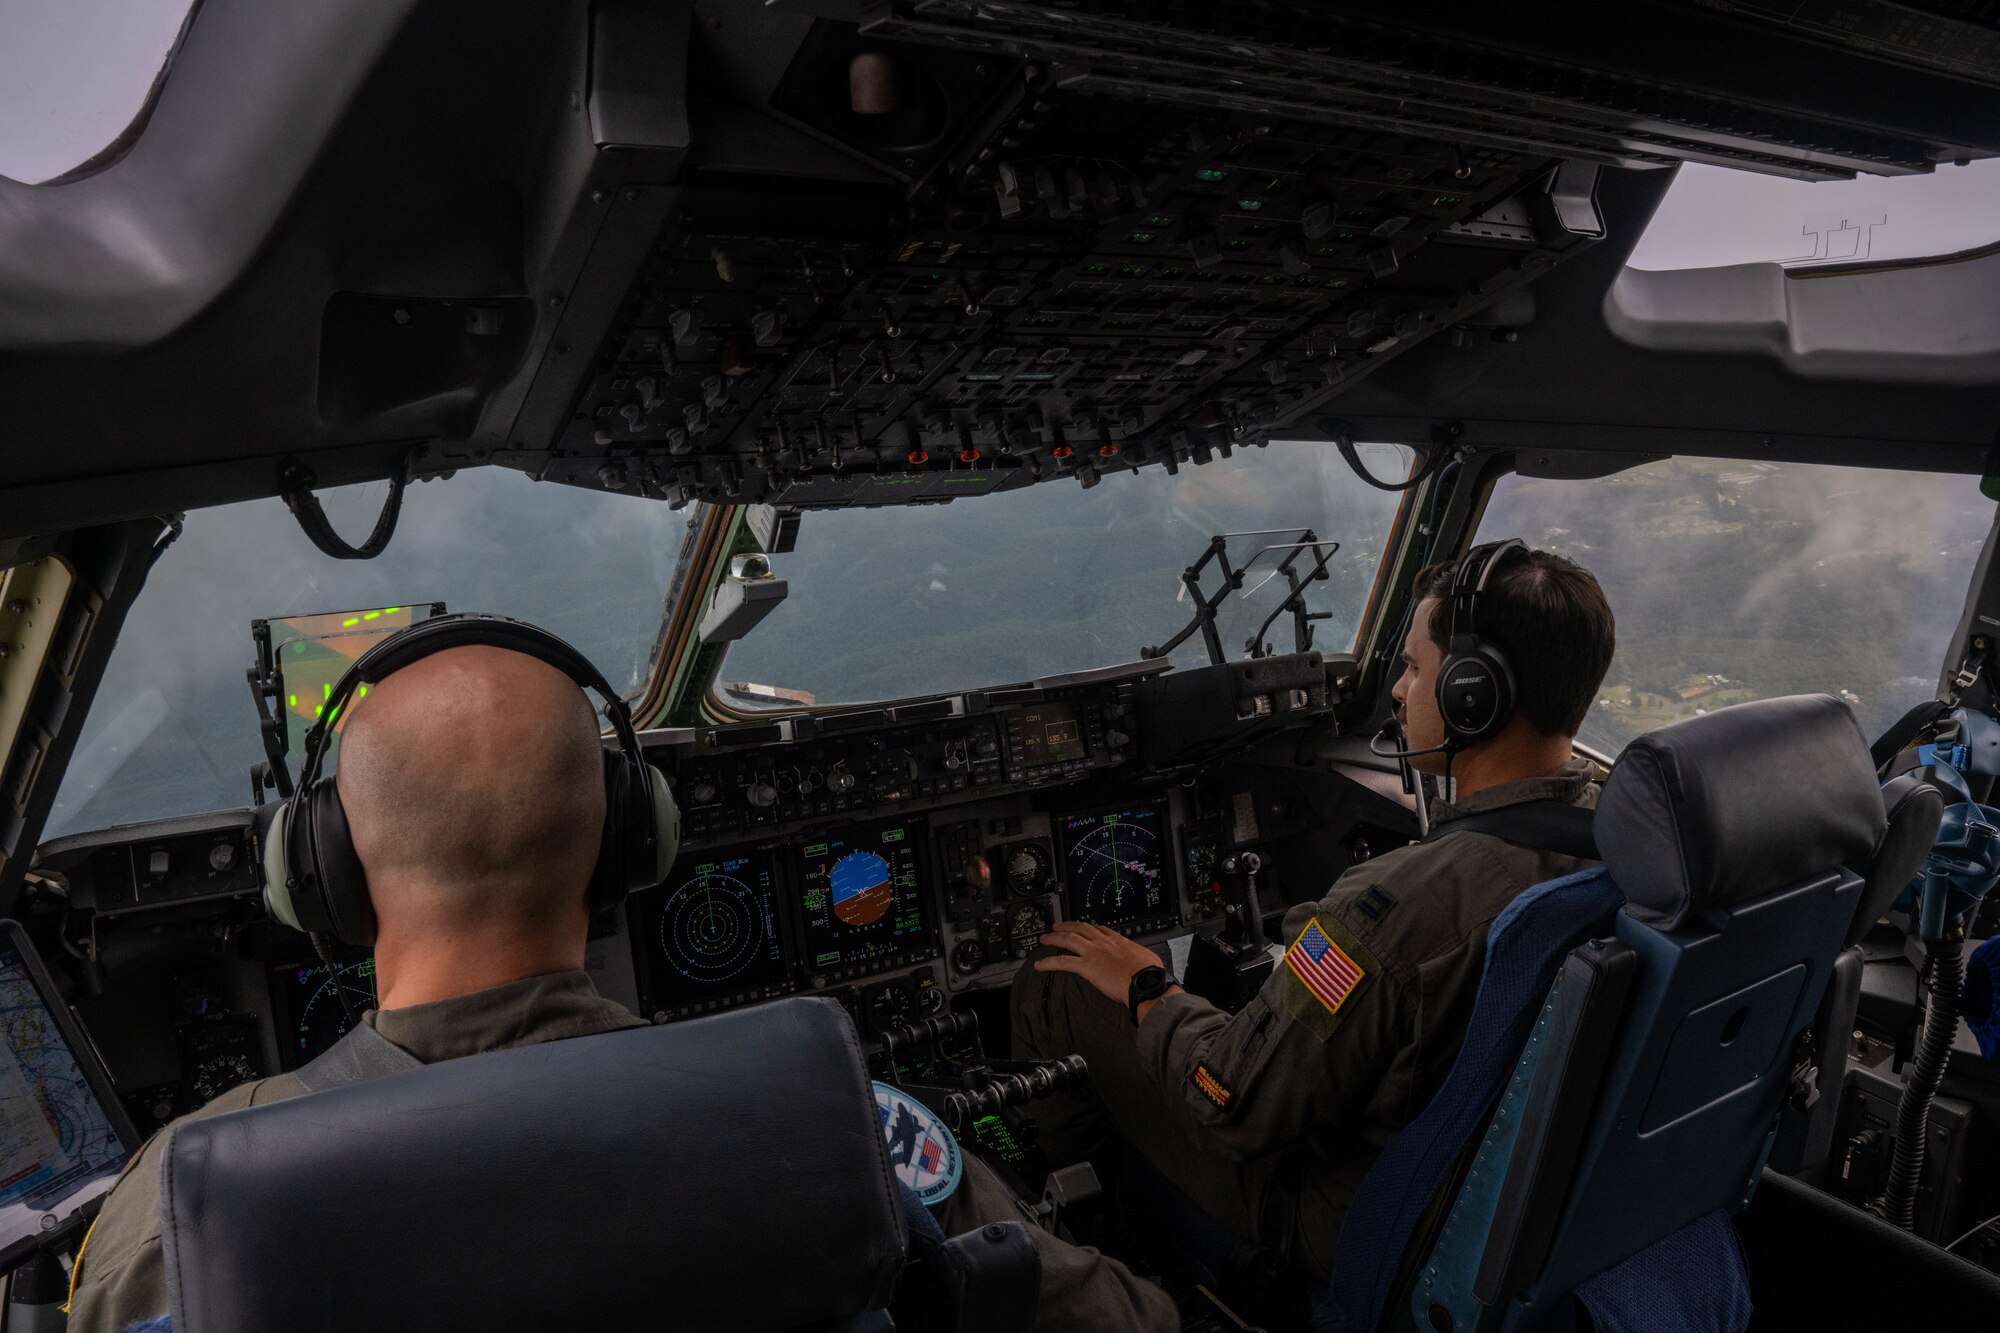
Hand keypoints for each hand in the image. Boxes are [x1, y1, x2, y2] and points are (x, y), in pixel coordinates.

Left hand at [1034, 920, 1174, 1011]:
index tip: (1085, 927)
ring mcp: (1093, 952)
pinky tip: (1040, 965)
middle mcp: (1104, 942)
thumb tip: (1146, 963)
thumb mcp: (1148, 959)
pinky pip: (1062, 962)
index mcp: (1119, 941)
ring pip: (1068, 939)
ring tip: (1044, 939)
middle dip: (1067, 926)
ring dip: (1054, 938)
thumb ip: (1141, 958)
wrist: (1144, 981)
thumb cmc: (1149, 974)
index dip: (1090, 927)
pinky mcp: (1086, 966)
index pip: (1101, 929)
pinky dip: (1048, 962)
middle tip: (1057, 926)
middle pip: (1081, 928)